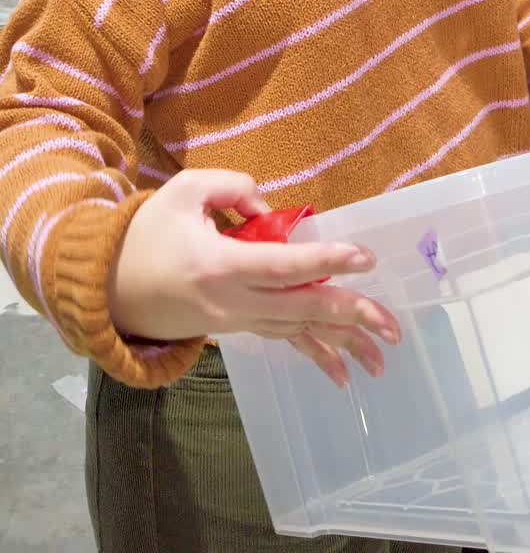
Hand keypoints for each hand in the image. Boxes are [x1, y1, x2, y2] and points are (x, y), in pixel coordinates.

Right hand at [108, 169, 400, 387]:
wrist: (108, 285)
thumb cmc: (148, 231)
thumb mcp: (186, 191)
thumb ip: (232, 186)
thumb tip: (273, 209)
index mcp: (221, 263)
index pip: (283, 264)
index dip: (325, 260)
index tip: (363, 257)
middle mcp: (233, 301)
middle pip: (300, 309)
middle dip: (349, 315)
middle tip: (391, 324)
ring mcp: (234, 320)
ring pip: (297, 331)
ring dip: (341, 343)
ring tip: (382, 356)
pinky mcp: (234, 327)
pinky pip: (281, 340)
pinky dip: (313, 355)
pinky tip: (343, 373)